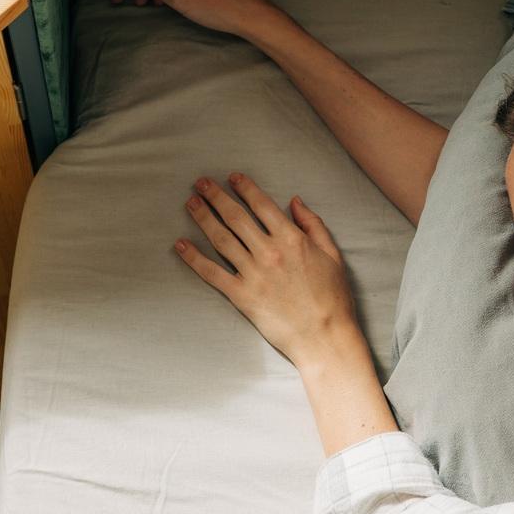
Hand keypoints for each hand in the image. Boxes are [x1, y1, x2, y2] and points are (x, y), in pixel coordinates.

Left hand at [175, 172, 360, 368]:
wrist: (324, 336)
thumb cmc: (333, 297)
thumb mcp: (332, 254)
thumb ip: (313, 225)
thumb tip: (294, 201)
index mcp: (291, 239)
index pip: (262, 205)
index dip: (245, 188)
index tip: (232, 177)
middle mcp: (268, 252)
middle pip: (235, 217)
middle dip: (215, 197)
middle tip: (200, 183)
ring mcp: (252, 274)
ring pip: (221, 239)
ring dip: (203, 218)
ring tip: (191, 204)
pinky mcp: (241, 296)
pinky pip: (212, 273)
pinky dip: (194, 258)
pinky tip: (181, 245)